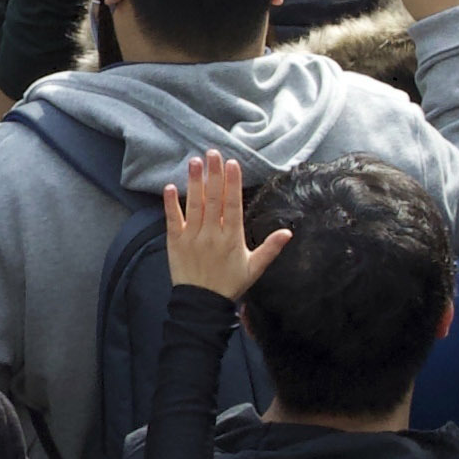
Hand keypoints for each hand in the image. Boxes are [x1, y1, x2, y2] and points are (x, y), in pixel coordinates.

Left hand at [162, 150, 281, 298]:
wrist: (202, 304)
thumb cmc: (230, 284)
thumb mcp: (254, 268)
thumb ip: (270, 248)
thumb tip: (288, 232)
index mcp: (232, 238)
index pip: (232, 205)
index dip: (232, 184)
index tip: (232, 164)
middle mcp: (212, 234)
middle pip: (213, 199)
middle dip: (214, 175)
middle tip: (213, 153)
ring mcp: (192, 237)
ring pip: (194, 205)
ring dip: (194, 183)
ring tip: (195, 162)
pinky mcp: (175, 242)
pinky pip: (172, 220)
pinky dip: (171, 204)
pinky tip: (169, 187)